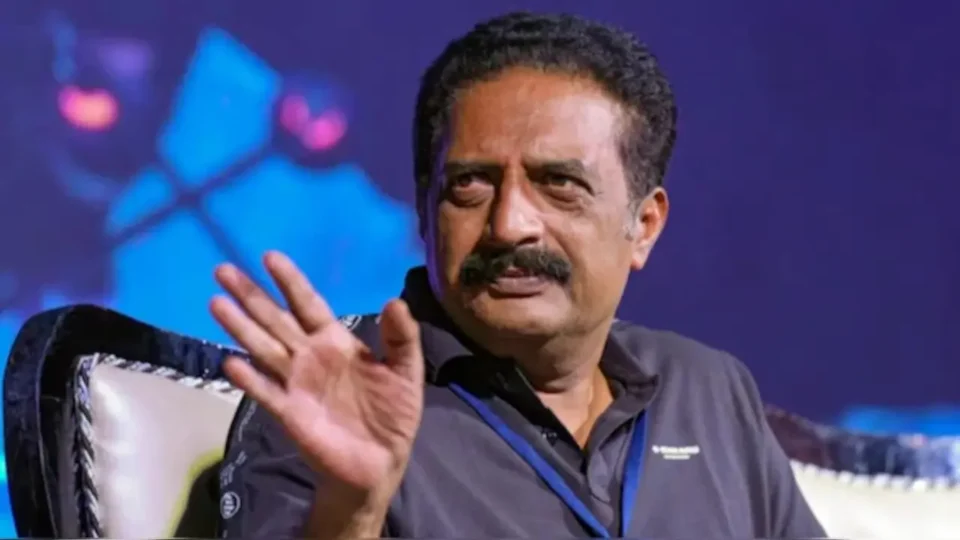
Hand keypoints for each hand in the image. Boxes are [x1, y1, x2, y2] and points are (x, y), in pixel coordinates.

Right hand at [210, 251, 423, 502]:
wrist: (381, 463)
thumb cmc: (393, 414)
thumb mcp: (406, 372)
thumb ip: (402, 338)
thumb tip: (396, 301)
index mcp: (337, 342)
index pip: (309, 304)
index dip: (290, 281)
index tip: (269, 257)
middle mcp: (310, 356)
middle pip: (276, 320)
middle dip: (251, 295)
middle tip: (223, 270)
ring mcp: (297, 383)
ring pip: (263, 348)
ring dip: (241, 327)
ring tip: (216, 303)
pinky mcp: (290, 413)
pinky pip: (266, 392)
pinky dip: (249, 378)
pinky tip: (231, 363)